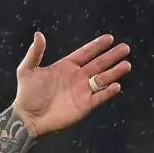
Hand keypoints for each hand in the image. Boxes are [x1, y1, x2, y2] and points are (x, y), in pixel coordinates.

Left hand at [12, 32, 131, 137]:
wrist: (28, 118)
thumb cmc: (26, 94)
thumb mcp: (27, 70)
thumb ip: (35, 53)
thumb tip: (38, 34)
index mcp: (66, 66)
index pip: (86, 53)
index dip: (97, 45)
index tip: (109, 38)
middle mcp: (77, 77)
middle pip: (99, 64)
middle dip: (112, 56)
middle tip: (125, 48)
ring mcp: (82, 91)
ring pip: (103, 79)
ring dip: (114, 72)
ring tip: (126, 65)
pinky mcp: (84, 106)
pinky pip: (99, 97)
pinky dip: (108, 92)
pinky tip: (116, 86)